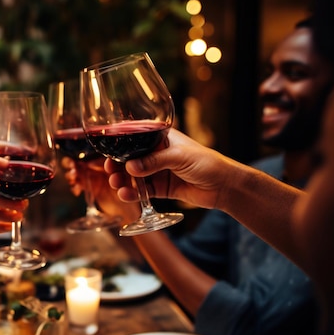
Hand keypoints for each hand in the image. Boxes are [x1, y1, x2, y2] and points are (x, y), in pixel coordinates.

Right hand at [106, 128, 241, 209]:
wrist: (224, 186)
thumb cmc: (207, 163)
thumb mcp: (179, 157)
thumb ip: (154, 162)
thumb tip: (130, 168)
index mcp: (161, 139)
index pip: (136, 139)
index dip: (121, 145)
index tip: (109, 153)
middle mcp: (156, 154)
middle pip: (130, 158)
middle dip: (118, 165)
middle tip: (110, 171)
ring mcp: (157, 172)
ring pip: (133, 176)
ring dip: (122, 180)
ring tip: (117, 185)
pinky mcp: (160, 189)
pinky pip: (141, 191)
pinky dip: (132, 193)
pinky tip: (126, 195)